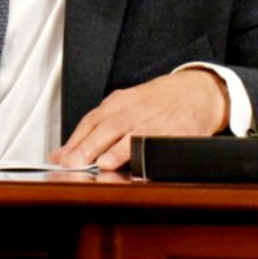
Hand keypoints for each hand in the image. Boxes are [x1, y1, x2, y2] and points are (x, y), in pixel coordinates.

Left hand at [49, 68, 228, 171]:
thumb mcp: (123, 108)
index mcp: (121, 102)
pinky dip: (149, 155)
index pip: (93, 120)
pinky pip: (162, 145)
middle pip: (110, 126)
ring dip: (118, 150)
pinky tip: (140, 166)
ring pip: (134, 134)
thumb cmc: (156, 103)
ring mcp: (157, 121)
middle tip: (74, 163)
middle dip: (90, 146)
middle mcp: (136, 109)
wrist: (197, 92)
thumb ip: (93, 131)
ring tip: (103, 163)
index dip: (76, 139)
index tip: (61, 158)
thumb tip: (60, 155)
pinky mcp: (178, 133)